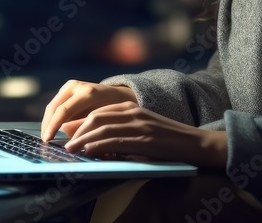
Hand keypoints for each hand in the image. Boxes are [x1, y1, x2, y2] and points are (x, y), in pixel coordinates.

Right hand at [41, 80, 136, 141]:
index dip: (53, 126)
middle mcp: (76, 86)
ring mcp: (71, 85)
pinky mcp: (67, 88)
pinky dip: (53, 117)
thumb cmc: (113, 111)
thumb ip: (82, 127)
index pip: (63, 111)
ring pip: (52, 105)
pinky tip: (52, 129)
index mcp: (87, 93)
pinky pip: (56, 104)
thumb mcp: (101, 120)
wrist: (119, 95)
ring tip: (47, 137)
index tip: (47, 140)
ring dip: (48, 121)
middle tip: (44, 141)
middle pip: (54, 107)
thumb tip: (64, 137)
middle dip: (47, 125)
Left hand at [63, 101, 227, 168]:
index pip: (98, 112)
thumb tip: (90, 141)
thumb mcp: (141, 131)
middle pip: (96, 117)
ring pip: (103, 128)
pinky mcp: (145, 139)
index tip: (66, 134)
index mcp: (131, 108)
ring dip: (83, 140)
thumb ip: (118, 132)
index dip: (79, 123)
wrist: (196, 143)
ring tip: (72, 150)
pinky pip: (116, 141)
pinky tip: (90, 153)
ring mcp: (139, 125)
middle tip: (65, 144)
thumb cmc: (166, 141)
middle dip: (77, 131)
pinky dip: (99, 146)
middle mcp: (133, 112)